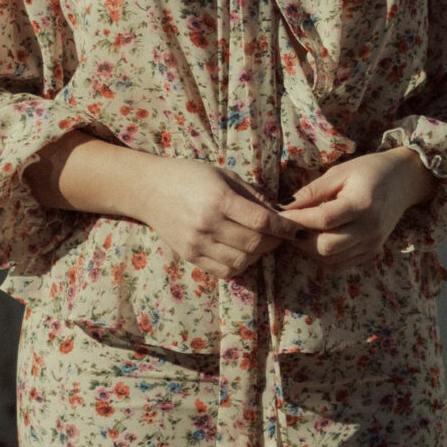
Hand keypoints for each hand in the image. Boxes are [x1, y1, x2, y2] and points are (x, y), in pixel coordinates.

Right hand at [131, 157, 302, 280]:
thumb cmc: (190, 176)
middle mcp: (207, 224)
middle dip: (274, 242)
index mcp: (219, 199)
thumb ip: (252, 195)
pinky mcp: (190, 255)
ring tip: (260, 244)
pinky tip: (242, 253)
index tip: (297, 230)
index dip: (284, 228)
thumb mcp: (224, 175)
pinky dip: (240, 265)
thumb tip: (280, 213)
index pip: (261, 220)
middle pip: (254, 244)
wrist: (149, 190)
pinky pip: (223, 271)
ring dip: (258, 256)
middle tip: (279, 235)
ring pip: (241, 261)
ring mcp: (197, 243)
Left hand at [281, 148, 434, 267]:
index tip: (279, 214)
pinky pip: (340, 265)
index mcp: (363, 205)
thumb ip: (312, 191)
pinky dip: (323, 257)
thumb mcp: (340, 172)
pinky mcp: (372, 252)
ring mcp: (372, 244)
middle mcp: (370, 229)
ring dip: (309, 250)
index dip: (297, 220)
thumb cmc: (369, 170)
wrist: (405, 180)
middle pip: (325, 247)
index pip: (322, 220)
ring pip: (330, 260)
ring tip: (299, 233)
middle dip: (300, 239)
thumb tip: (283, 206)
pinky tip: (315, 240)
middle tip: (287, 226)